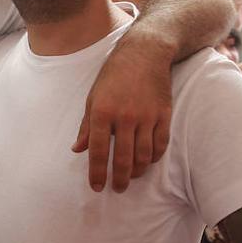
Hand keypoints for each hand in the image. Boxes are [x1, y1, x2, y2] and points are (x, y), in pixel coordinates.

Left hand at [72, 33, 172, 191]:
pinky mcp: (163, 115)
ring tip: (132, 177)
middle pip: (124, 159)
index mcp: (102, 113)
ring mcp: (146, 117)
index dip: (97, 173)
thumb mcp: (92, 98)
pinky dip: (154, 157)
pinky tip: (147, 161)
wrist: (144, 53)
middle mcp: (124, 117)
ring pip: (144, 156)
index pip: (98, 151)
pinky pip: (160, 145)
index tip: (97, 187)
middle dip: (120, 179)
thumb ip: (86, 127)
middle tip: (118, 189)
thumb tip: (77, 150)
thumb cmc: (113, 76)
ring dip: (138, 171)